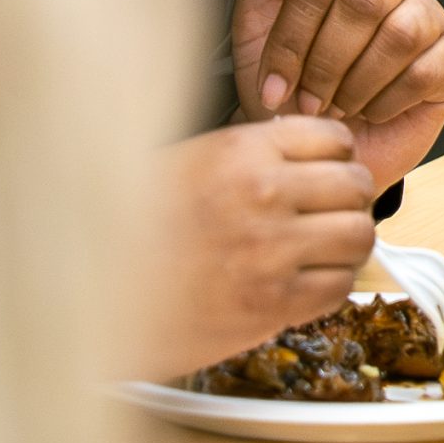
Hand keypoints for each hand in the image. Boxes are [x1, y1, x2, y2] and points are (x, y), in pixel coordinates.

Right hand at [151, 117, 378, 374]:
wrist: (85, 299)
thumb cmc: (127, 230)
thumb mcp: (185, 165)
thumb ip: (248, 156)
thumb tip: (304, 154)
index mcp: (240, 151)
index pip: (334, 138)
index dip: (335, 159)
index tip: (324, 175)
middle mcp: (262, 192)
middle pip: (356, 185)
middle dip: (347, 202)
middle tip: (326, 218)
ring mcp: (270, 249)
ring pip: (358, 236)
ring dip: (345, 246)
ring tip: (319, 254)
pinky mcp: (271, 304)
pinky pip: (338, 287)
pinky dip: (328, 288)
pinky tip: (300, 287)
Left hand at [232, 0, 443, 187]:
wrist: (321, 151)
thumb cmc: (289, 91)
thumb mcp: (257, 26)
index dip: (290, 40)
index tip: (274, 80)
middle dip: (326, 63)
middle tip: (311, 96)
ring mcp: (427, 14)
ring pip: (399, 33)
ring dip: (357, 85)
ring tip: (342, 103)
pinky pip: (426, 70)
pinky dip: (388, 101)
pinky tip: (375, 107)